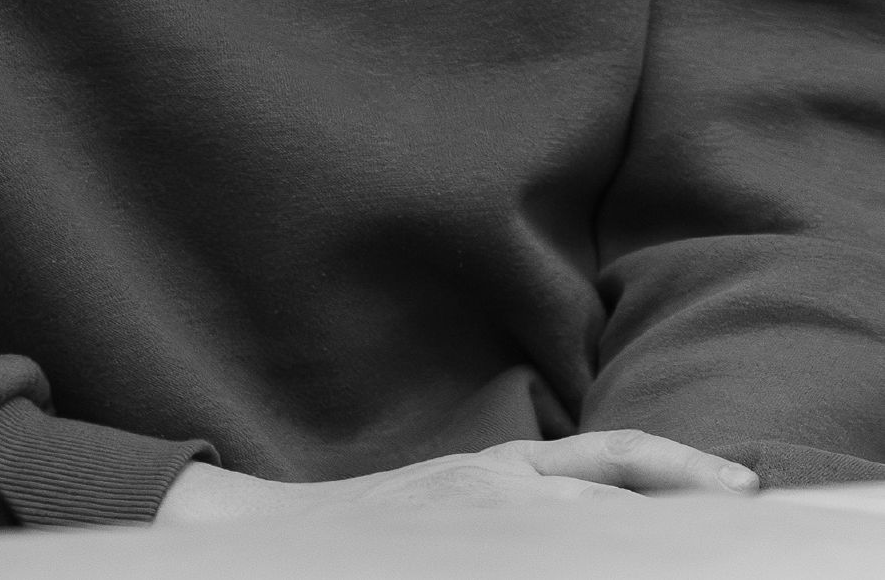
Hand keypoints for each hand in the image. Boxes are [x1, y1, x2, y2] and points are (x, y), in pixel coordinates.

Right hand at [155, 430, 759, 522]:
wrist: (273, 537)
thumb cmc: (376, 528)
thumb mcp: (462, 495)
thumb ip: (530, 498)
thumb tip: (610, 510)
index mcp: (505, 470)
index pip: (614, 458)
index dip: (683, 469)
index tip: (743, 486)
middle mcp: (498, 492)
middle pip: (612, 496)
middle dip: (680, 515)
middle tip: (744, 524)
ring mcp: (478, 528)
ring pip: (582, 533)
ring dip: (630, 544)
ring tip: (688, 548)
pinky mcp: (454, 553)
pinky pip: (531, 559)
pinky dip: (573, 558)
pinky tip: (604, 560)